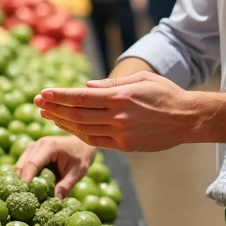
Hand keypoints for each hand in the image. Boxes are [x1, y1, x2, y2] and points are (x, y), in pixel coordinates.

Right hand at [16, 136, 95, 198]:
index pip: (32, 164)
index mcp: (49, 147)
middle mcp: (38, 144)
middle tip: (25, 197)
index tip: (23, 192)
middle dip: (22, 181)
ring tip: (28, 193)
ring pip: (20, 165)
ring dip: (22, 179)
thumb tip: (55, 201)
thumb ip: (66, 186)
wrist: (82, 143)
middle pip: (23, 165)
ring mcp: (33, 146)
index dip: (26, 178)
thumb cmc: (81, 157)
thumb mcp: (78, 172)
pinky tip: (30, 186)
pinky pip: (23, 165)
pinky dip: (24, 175)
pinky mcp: (31, 151)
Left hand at [34, 71, 195, 151]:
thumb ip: (112, 83)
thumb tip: (86, 86)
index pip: (81, 96)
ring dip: (63, 122)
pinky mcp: (125, 145)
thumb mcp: (141, 79)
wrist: (187, 119)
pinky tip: (69, 128)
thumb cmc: (165, 93)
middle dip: (54, 108)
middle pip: (77, 114)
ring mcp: (121, 133)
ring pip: (83, 130)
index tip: (43, 94)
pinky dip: (80, 134)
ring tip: (48, 115)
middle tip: (37, 103)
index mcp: (120, 96)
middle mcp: (118, 116)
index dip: (59, 96)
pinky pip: (96, 141)